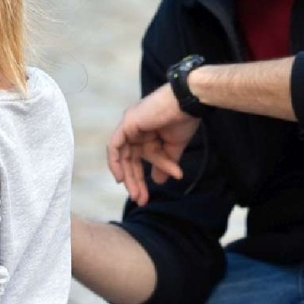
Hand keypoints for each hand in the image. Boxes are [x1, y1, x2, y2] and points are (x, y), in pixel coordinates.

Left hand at [106, 84, 199, 206]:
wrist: (188, 103)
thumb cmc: (184, 119)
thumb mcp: (173, 147)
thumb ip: (164, 164)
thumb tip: (159, 181)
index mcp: (144, 132)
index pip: (137, 159)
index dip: (140, 178)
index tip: (146, 196)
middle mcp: (134, 128)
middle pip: (129, 160)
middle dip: (134, 181)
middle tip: (140, 200)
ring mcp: (129, 125)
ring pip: (122, 156)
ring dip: (129, 177)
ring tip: (136, 195)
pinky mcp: (127, 123)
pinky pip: (114, 146)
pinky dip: (115, 162)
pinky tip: (121, 178)